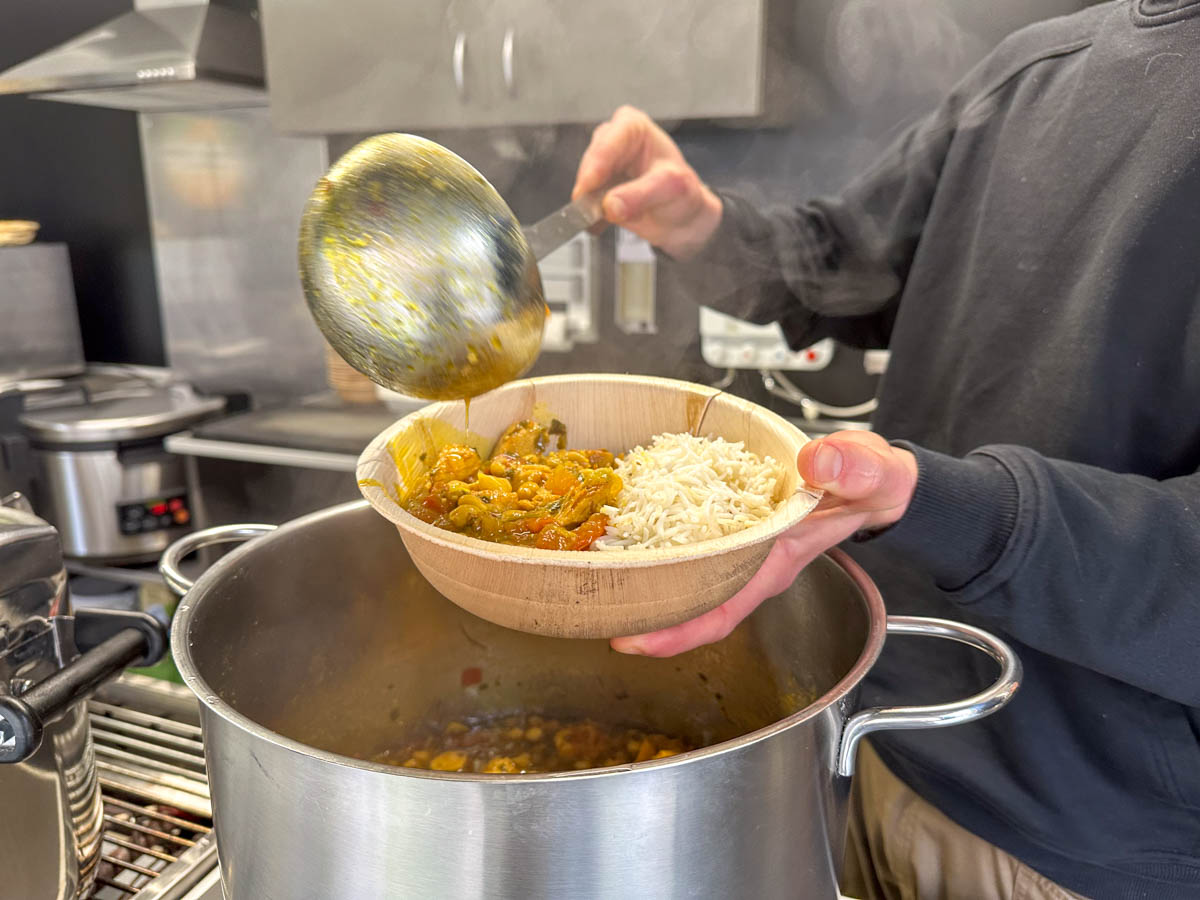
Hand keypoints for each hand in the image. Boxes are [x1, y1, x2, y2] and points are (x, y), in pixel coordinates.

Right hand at [573, 106, 723, 259]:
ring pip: (583, 185)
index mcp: (633, 126)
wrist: (681, 219)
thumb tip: (610, 205)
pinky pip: (582, 204)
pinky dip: (590, 218)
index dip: (595, 167)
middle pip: (590, 164)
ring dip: (590, 206)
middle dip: (590, 189)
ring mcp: (602, 166)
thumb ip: (640, 195)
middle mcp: (612, 141)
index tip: (587, 189)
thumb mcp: (671, 189)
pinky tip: (602, 226)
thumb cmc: (681, 193)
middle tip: (593, 212)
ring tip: (608, 219)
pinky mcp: (595, 189)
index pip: (607, 143)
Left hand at [611, 432, 917, 656]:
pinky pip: (689, 543)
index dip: (677, 631)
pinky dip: (657, 542)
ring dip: (645, 578)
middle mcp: (752, 561)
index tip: (631, 641)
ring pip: (685, 576)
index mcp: (777, 558)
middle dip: (643, 611)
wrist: (875, 479)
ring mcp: (740, 547)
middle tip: (589, 608)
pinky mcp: (733, 525)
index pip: (722, 608)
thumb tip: (817, 462)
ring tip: (596, 574)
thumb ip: (854, 468)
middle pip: (690, 601)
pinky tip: (627, 532)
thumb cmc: (871, 481)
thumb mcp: (873, 470)